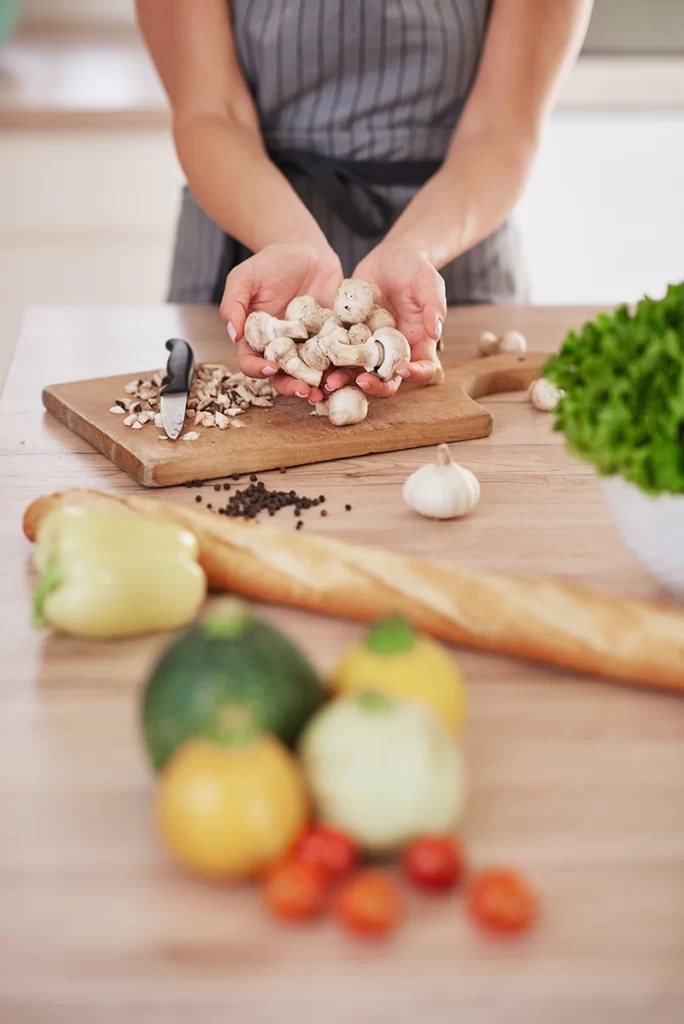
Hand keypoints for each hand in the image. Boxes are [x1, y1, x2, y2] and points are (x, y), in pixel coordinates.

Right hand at [219, 243, 341, 398]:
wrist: (305, 251)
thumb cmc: (270, 263)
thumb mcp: (244, 278)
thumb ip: (233, 304)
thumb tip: (231, 334)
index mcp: (258, 340)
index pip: (252, 362)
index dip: (259, 369)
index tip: (271, 368)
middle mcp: (282, 349)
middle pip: (284, 376)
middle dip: (293, 386)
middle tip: (305, 391)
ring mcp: (308, 347)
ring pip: (311, 373)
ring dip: (319, 384)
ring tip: (328, 388)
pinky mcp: (331, 340)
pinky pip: (337, 357)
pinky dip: (342, 367)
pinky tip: (349, 371)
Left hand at [319, 246, 445, 399]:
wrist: (388, 260)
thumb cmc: (414, 269)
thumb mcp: (428, 281)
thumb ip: (433, 305)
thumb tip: (436, 330)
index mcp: (418, 345)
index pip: (423, 368)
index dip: (416, 374)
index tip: (404, 369)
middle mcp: (394, 354)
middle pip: (389, 381)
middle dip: (376, 386)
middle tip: (362, 381)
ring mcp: (371, 350)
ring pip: (360, 375)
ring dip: (347, 382)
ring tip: (331, 381)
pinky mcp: (350, 341)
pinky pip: (340, 357)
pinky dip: (329, 364)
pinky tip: (316, 364)